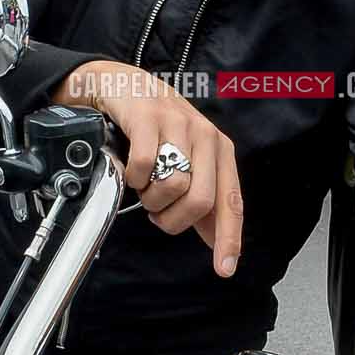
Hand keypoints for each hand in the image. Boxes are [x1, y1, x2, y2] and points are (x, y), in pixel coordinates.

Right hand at [53, 60, 242, 275]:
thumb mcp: (187, 160)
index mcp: (220, 151)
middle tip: (158, 213)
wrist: (124, 85)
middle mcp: (205, 136)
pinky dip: (133, 178)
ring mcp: (177, 124)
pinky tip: (131, 171)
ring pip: (172, 186)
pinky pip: (143, 167)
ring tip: (144, 186)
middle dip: (173, 219)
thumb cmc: (157, 129)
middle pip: (200, 201)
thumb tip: (218, 244)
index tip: (224, 269)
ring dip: (150, 198)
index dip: (229, 238)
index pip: (231, 202)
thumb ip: (201, 199)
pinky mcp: (148, 118)